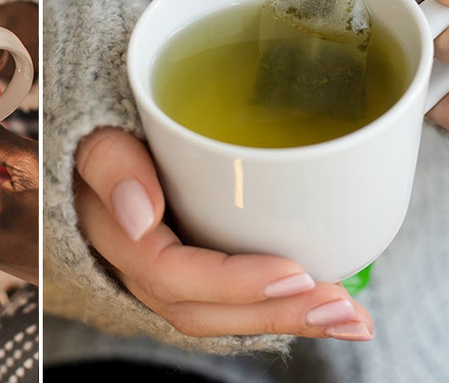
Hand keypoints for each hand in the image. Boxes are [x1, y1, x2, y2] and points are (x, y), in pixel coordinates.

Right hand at [74, 127, 373, 339]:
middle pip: (203, 309)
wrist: (100, 138)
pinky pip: (236, 301)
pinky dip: (284, 307)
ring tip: (352, 318)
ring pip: (224, 313)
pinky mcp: (198, 267)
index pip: (168, 273)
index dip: (232, 282)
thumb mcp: (96, 134)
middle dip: (276, 313)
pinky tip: (330, 308)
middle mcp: (140, 268)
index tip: (293, 272)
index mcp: (116, 236)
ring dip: (290, 319)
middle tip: (342, 306)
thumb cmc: (104, 130)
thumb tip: (141, 216)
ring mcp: (169, 273)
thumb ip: (111, 164)